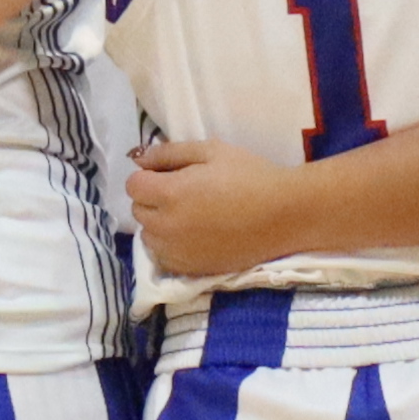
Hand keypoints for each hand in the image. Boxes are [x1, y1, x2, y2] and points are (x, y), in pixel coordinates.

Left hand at [126, 135, 311, 280]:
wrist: (285, 215)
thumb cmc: (251, 176)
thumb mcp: (212, 150)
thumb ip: (169, 153)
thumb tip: (138, 159)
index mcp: (169, 193)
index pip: (133, 185)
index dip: (149, 176)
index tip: (170, 174)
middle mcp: (166, 226)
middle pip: (138, 211)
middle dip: (152, 199)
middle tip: (183, 193)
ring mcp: (178, 251)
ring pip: (149, 237)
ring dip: (159, 224)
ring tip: (189, 216)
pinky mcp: (191, 269)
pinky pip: (164, 257)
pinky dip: (171, 246)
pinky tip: (194, 236)